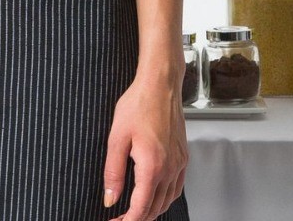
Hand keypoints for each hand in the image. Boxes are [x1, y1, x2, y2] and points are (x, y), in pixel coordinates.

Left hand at [102, 69, 187, 219]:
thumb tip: (110, 198)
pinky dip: (165, 197)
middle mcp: (170, 169)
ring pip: (168, 201)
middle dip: (138, 218)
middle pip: (155, 209)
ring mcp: (179, 163)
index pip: (141, 209)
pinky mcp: (183, 156)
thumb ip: (113, 171)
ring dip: (152, 210)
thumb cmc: (139, 103)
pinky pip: (177, 187)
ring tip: (135, 210)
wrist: (160, 84)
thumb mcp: (117, 137)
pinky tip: (155, 194)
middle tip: (120, 217)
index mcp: (152, 167)